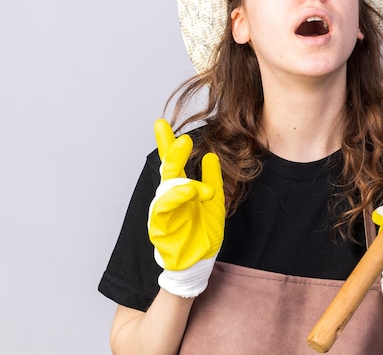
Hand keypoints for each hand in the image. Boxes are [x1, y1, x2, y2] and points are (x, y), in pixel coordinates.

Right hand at [148, 119, 224, 296]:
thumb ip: (212, 179)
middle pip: (167, 171)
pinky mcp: (160, 229)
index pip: (172, 162)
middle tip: (183, 140)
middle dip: (172, 155)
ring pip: (166, 191)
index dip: (166, 142)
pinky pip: (165, 211)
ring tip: (198, 184)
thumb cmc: (202, 233)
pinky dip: (176, 200)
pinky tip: (189, 192)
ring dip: (182, 183)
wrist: (198, 265)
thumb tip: (210, 155)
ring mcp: (163, 213)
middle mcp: (169, 197)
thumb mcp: (215, 202)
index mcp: (180, 189)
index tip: (160, 123)